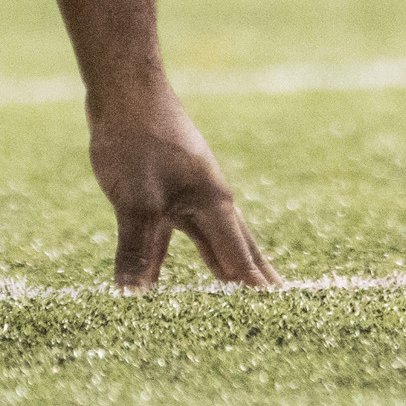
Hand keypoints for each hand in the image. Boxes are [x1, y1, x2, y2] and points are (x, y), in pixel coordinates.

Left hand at [92, 82, 279, 288]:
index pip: (240, 261)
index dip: (255, 292)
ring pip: (211, 238)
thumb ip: (137, 252)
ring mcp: (188, 191)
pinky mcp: (164, 185)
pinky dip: (185, 250)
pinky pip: (183, 229)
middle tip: (281, 307)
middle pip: (238, 248)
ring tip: (240, 289)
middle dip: (255, 279)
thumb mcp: (136, 202)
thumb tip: (132, 299)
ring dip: (224, 265)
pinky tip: (179, 260)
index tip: (278, 319)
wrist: (124, 86)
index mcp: (214, 206)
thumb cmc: (137, 138)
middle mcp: (208, 200)